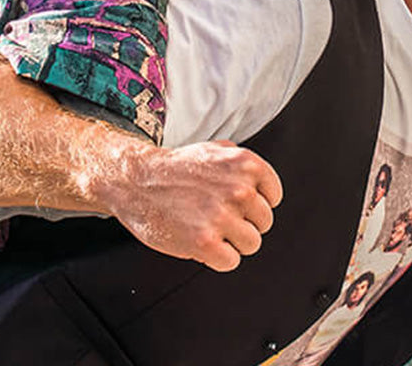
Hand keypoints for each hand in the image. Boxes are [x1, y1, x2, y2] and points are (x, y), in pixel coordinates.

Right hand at [104, 140, 282, 271]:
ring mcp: (222, 216)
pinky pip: (231, 262)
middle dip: (243, 222)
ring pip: (251, 244)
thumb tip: (264, 185)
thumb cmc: (176, 168)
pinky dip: (216, 257)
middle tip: (217, 215)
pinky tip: (200, 240)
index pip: (274, 196)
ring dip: (231, 241)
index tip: (236, 203)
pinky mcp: (205, 243)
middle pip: (264, 223)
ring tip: (208, 227)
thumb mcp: (214, 150)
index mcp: (245, 163)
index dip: (255, 203)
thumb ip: (242, 163)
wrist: (137, 181)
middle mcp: (239, 189)